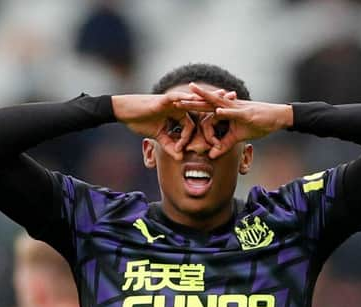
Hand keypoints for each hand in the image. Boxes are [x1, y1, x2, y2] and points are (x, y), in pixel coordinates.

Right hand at [112, 89, 236, 159]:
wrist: (125, 112)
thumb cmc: (140, 122)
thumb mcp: (158, 137)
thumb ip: (170, 146)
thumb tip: (180, 157)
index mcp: (178, 112)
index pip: (197, 119)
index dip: (208, 124)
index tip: (222, 128)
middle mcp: (178, 104)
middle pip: (202, 103)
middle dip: (218, 101)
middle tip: (235, 97)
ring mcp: (172, 101)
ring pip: (194, 99)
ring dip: (209, 97)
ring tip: (223, 95)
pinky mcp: (164, 100)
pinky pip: (179, 99)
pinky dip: (189, 99)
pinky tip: (199, 98)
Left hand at [174, 83, 293, 158]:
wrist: (277, 117)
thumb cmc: (259, 124)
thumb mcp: (239, 136)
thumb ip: (224, 144)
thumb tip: (211, 155)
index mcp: (225, 111)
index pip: (205, 112)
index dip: (192, 112)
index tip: (179, 111)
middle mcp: (229, 106)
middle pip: (205, 103)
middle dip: (189, 101)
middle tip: (172, 99)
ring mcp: (237, 108)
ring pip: (216, 102)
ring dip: (202, 99)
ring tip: (189, 95)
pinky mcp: (246, 113)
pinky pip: (234, 112)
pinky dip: (225, 112)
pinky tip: (216, 111)